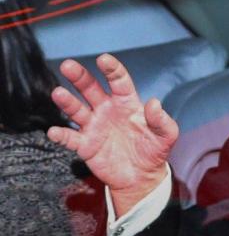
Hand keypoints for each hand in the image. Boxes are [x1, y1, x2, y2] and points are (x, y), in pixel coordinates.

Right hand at [47, 54, 177, 215]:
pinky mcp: (86, 145)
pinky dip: (61, 135)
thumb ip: (161, 119)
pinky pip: (71, 138)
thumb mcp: (166, 135)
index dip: (112, 69)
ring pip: (77, 110)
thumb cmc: (154, 149)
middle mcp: (107, 110)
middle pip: (91, 89)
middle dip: (80, 77)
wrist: (142, 176)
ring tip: (58, 93)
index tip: (104, 59)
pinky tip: (54, 131)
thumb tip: (154, 103)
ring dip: (67, 102)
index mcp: (127, 103)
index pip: (118, 81)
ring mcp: (94, 126)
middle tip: (68, 65)